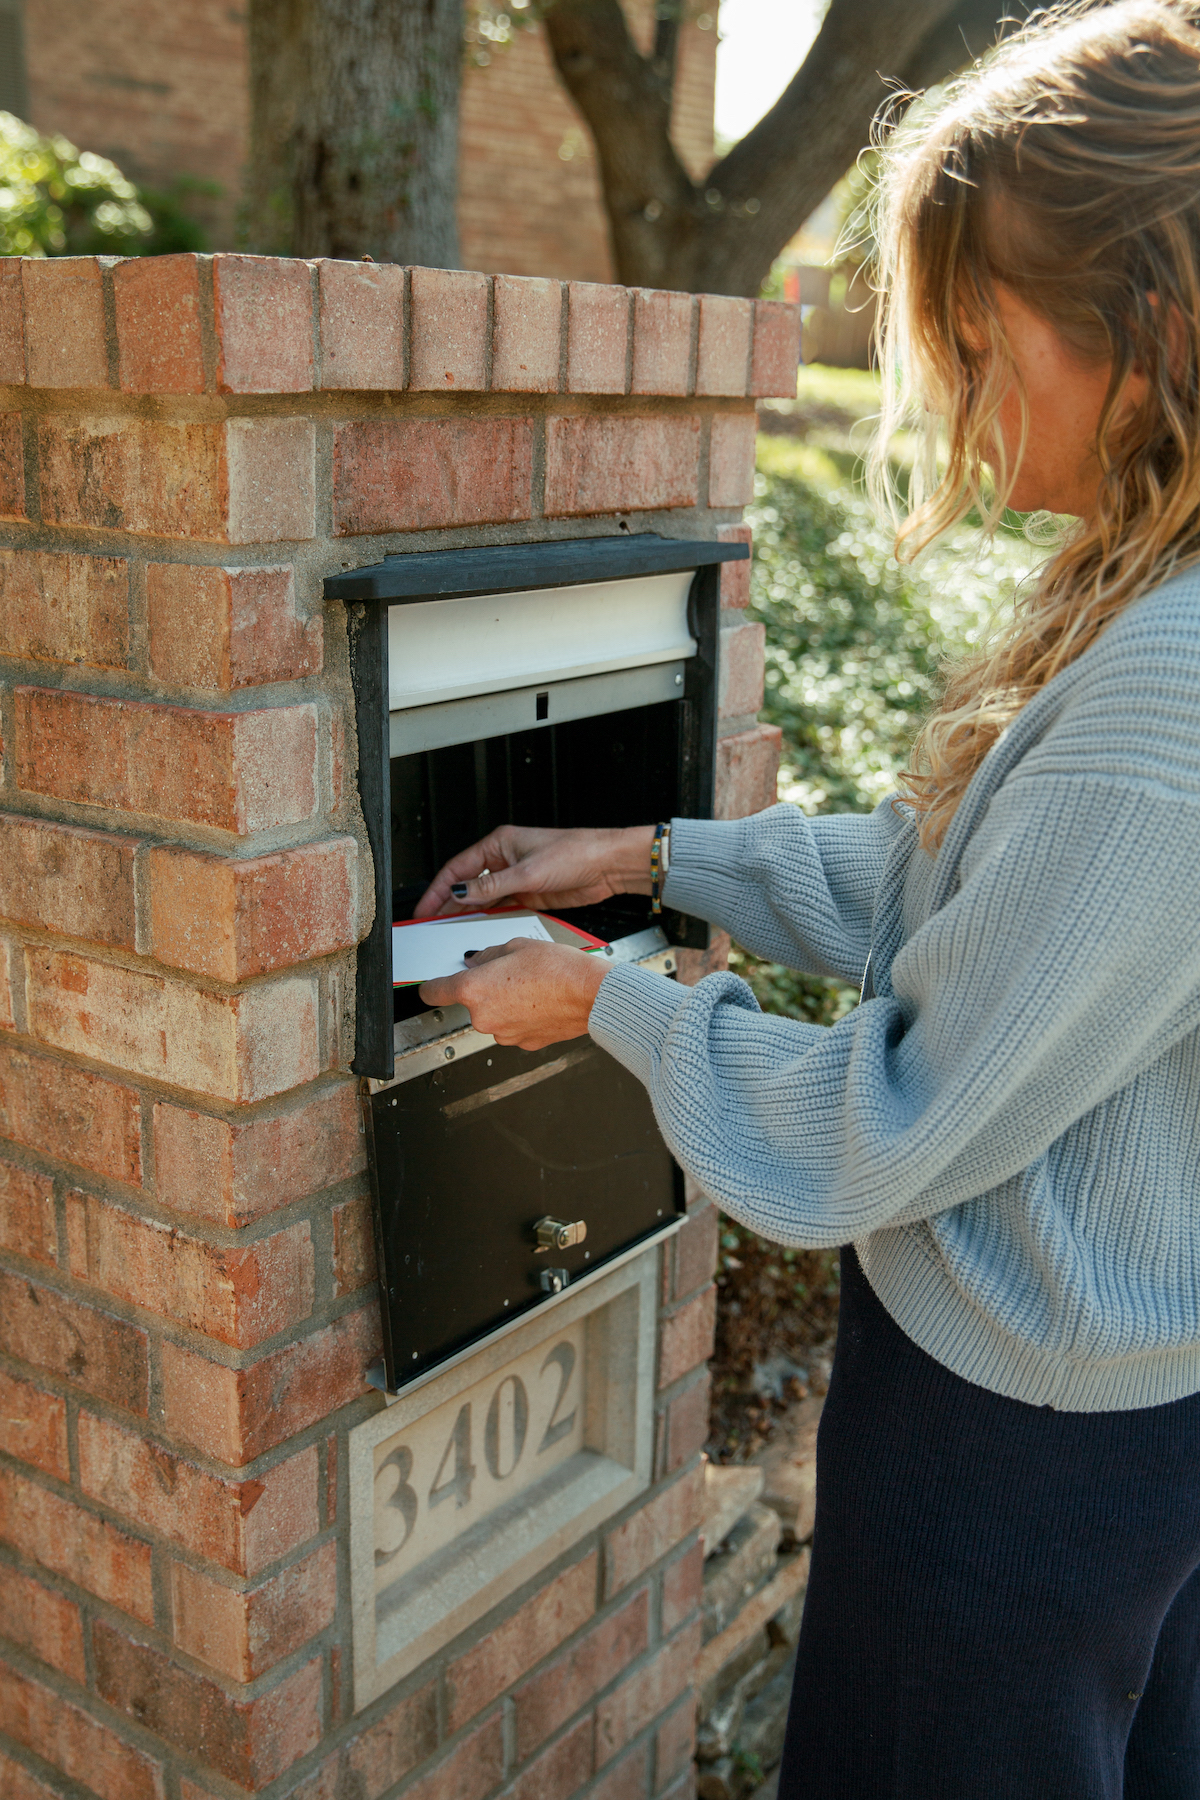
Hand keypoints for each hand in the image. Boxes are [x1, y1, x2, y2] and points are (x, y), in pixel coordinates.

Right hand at [412, 823, 654, 918]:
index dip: (438, 890)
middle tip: (430, 924)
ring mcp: (516, 878)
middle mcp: (504, 860)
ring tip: (448, 931)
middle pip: (467, 884)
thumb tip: (460, 894)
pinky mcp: (529, 894)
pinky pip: (501, 908)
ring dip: (467, 914)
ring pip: (483, 899)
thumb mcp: (528, 872)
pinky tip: (478, 930)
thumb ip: (491, 886)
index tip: (424, 908)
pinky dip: (488, 919)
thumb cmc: (575, 853)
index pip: (458, 869)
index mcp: (499, 844)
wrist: (608, 865)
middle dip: (448, 904)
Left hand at [418, 939, 608, 1050]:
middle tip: (509, 974)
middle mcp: (484, 1017)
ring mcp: (503, 1034)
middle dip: (485, 990)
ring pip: (493, 1016)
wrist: (590, 995)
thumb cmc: (559, 969)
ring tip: (531, 987)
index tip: (430, 987)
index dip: (430, 988)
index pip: (433, 992)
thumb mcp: (516, 946)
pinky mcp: (523, 1044)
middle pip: (471, 1003)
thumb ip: (487, 955)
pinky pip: (513, 1027)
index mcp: (474, 990)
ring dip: (504, 1004)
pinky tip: (539, 1001)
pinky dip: (521, 1016)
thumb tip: (476, 961)